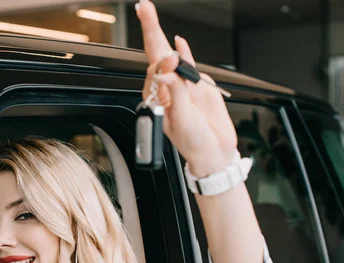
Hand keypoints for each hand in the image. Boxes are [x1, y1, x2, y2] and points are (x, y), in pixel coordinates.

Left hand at [136, 0, 236, 176]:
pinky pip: (189, 65)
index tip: (162, 44)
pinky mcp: (198, 86)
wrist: (214, 152)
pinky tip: (179, 41)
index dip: (157, 54)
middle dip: (150, 30)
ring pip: (171, 57)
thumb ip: (177, 94)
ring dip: (162, 37)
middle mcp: (167, 90)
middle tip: (144, 8)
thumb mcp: (182, 121)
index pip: (153, 69)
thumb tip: (167, 71)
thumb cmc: (193, 142)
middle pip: (157, 55)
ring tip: (150, 16)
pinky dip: (185, 52)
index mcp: (158, 99)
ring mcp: (182, 86)